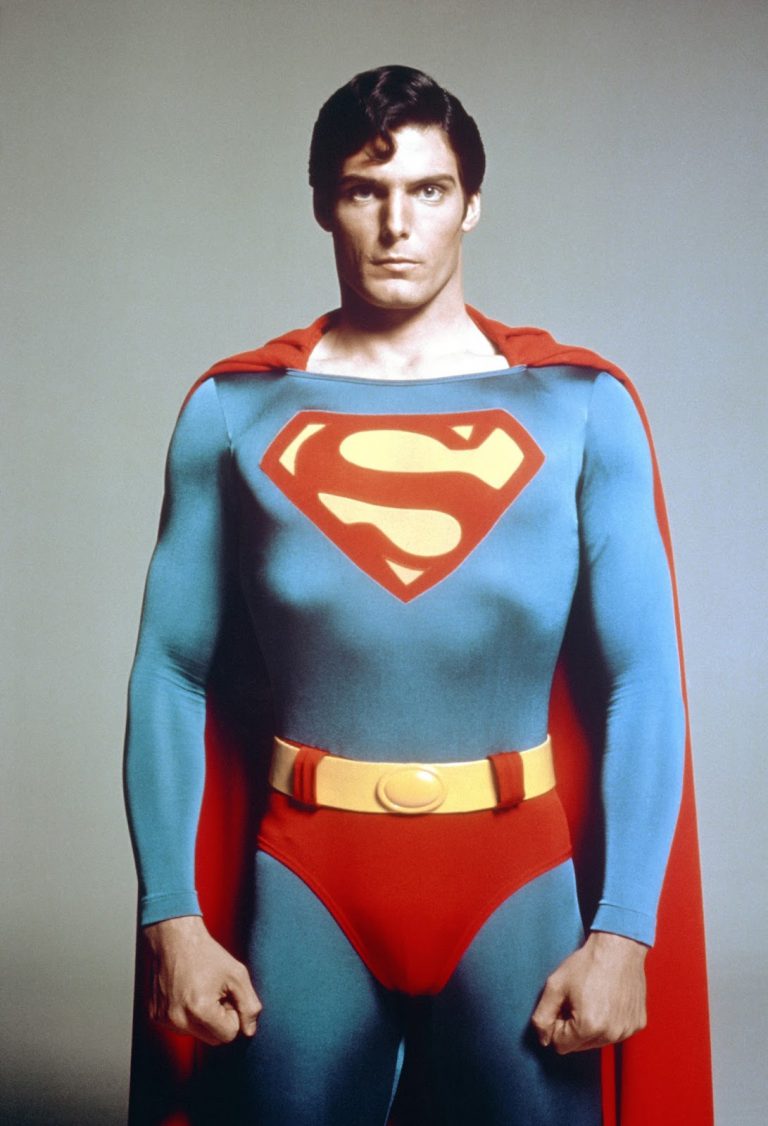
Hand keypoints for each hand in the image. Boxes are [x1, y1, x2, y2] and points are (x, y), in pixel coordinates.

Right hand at [143, 915, 261, 1045]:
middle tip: (215, 992)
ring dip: (203, 1018)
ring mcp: (164, 1019)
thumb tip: (249, 1030)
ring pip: (196, 1034)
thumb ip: (249, 1005)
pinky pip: (181, 1027)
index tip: (226, 994)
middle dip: (219, 1019)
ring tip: (200, 990)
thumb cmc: (206, 954)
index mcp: (200, 1010)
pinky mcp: (155, 1016)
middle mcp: (178, 1020)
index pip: (228, 1035)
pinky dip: (187, 1014)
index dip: (232, 1014)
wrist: (174, 938)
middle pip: (213, 1039)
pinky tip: (187, 992)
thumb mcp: (237, 974)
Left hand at [531, 931, 646, 1053]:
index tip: (564, 1005)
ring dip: (591, 1027)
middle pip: (579, 1046)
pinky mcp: (637, 1024)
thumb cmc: (587, 964)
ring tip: (593, 999)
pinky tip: (608, 1000)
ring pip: (597, 1042)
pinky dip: (609, 1022)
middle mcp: (610, 1034)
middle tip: (577, 1000)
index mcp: (588, 1027)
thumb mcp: (555, 985)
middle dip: (573, 1028)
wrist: (618, 948)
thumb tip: (544, 1040)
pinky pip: (615, 1033)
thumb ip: (542, 1016)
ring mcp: (626, 1031)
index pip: (560, 1045)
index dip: (557, 1025)